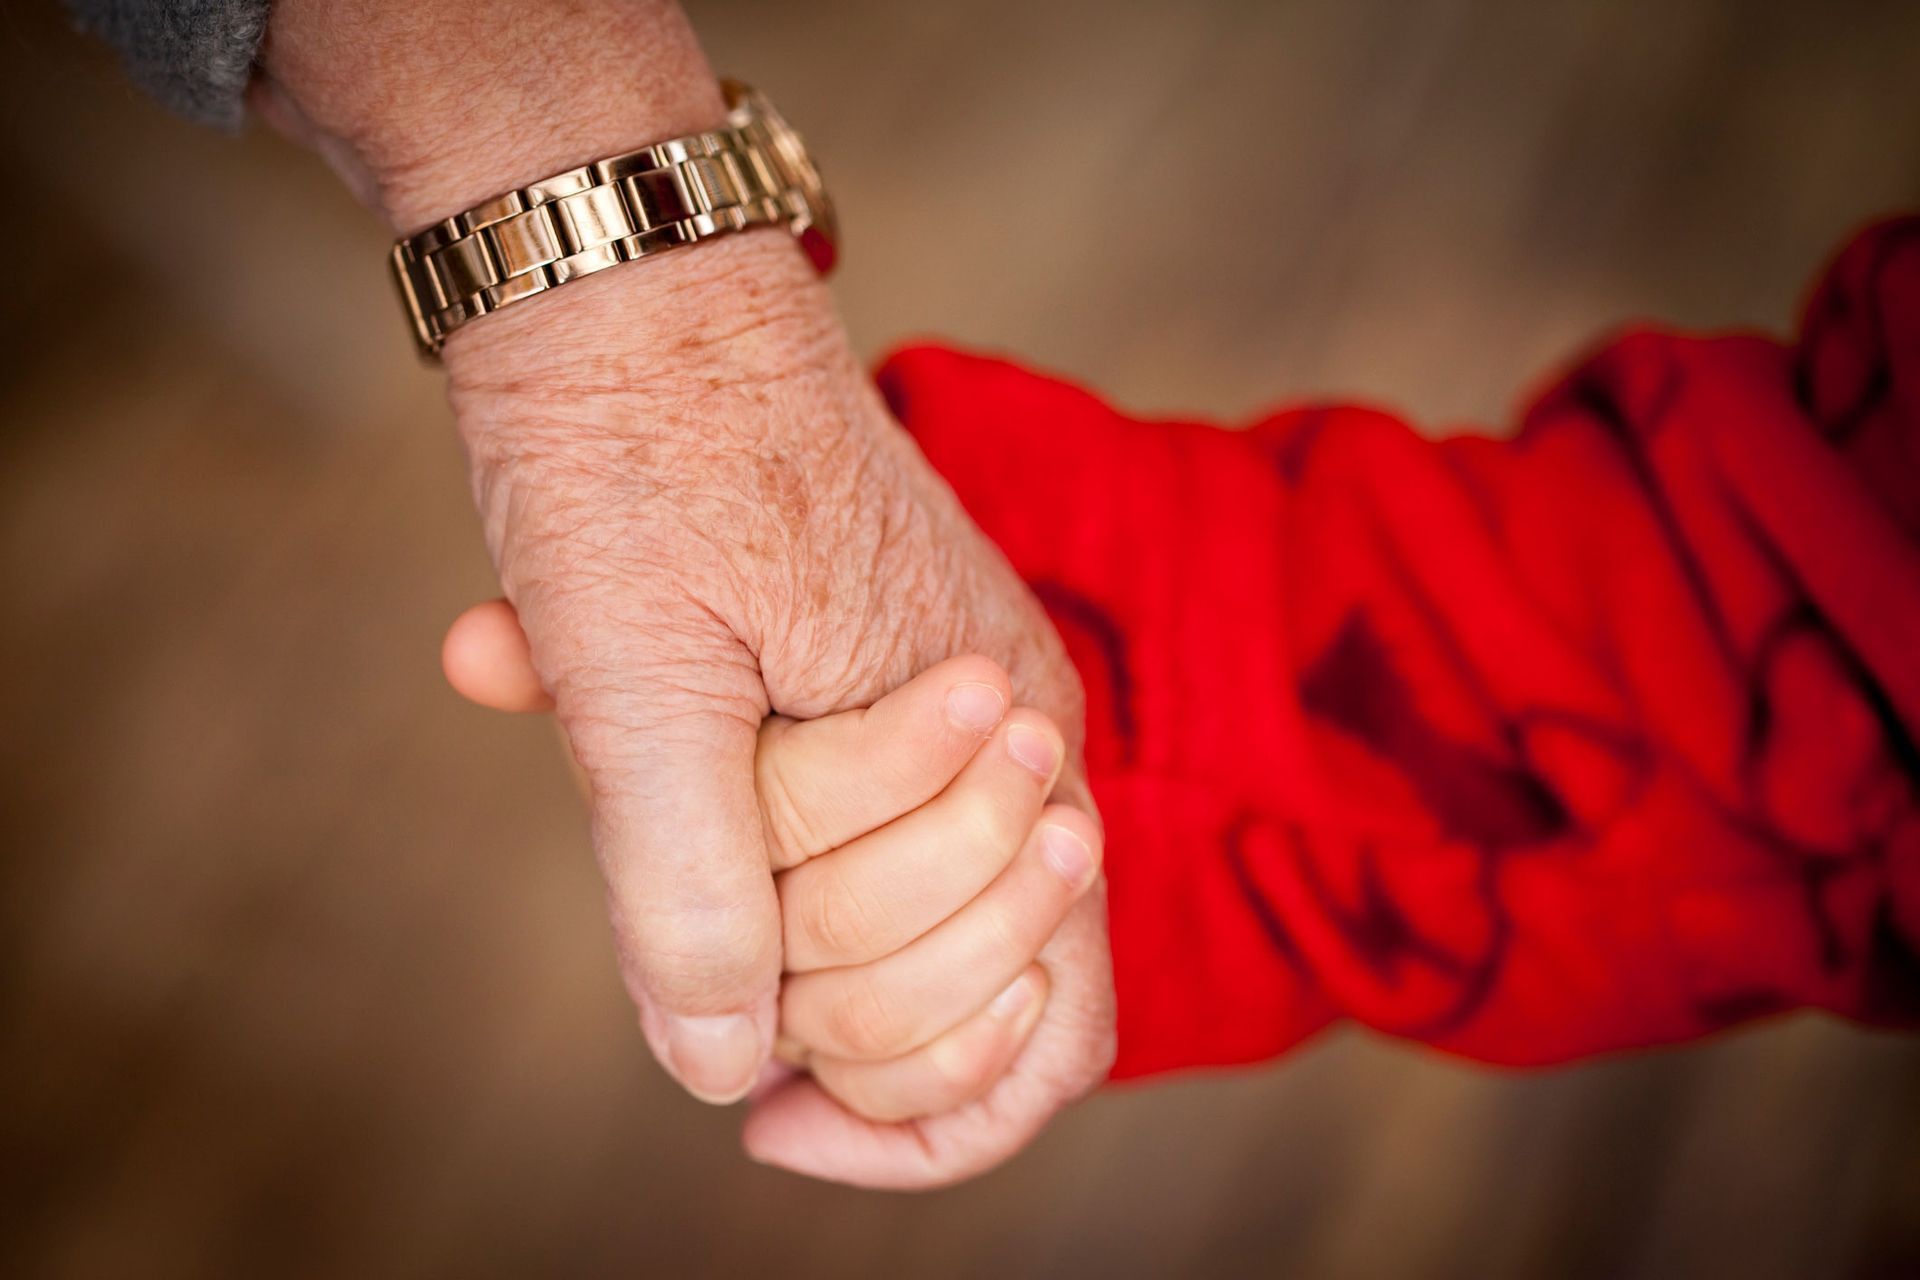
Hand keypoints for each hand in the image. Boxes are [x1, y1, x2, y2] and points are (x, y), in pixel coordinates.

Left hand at [259, 0, 1113, 1185]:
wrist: (631, 279)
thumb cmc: (637, 457)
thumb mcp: (639, 679)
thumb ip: (689, 886)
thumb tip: (720, 1072)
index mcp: (1001, 732)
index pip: (1044, 1027)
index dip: (917, 1116)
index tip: (762, 1120)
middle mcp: (1022, 727)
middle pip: (993, 994)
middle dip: (840, 1006)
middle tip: (706, 926)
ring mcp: (974, 706)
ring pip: (944, 936)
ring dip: (802, 940)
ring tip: (674, 840)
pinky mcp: (908, 686)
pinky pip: (891, 850)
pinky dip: (786, 883)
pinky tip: (685, 862)